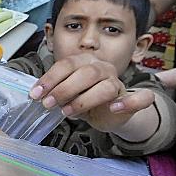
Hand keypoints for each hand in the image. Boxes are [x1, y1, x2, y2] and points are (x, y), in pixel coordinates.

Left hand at [29, 53, 153, 127]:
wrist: (107, 113)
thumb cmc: (83, 99)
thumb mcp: (66, 93)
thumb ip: (55, 90)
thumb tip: (37, 95)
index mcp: (85, 62)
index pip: (67, 64)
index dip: (50, 79)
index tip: (36, 94)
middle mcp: (103, 68)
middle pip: (86, 73)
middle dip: (63, 89)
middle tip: (48, 104)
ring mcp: (118, 82)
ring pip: (105, 87)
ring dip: (83, 100)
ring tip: (67, 112)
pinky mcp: (131, 99)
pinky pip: (139, 98)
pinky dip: (129, 102)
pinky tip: (114, 108)